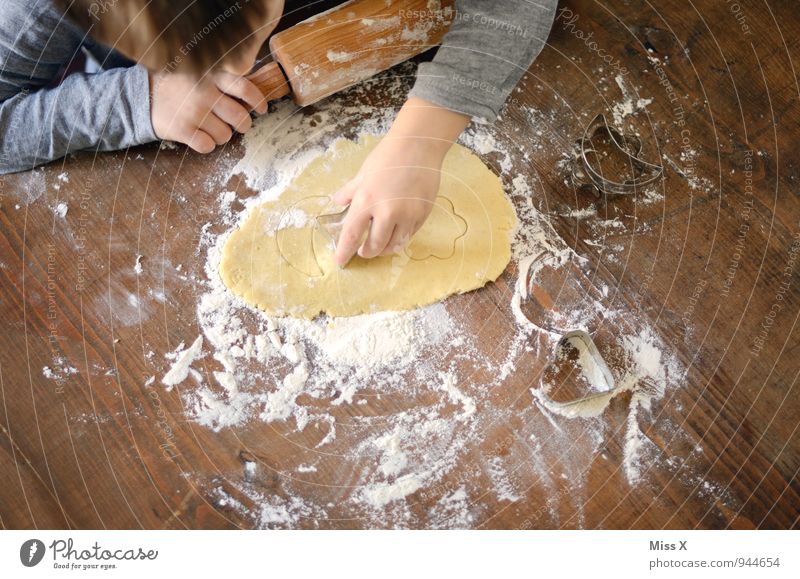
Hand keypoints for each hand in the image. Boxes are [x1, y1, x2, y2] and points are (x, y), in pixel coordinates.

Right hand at [149, 70, 266, 152]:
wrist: (141, 96)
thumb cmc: (177, 86)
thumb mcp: (199, 72)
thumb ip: (222, 80)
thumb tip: (251, 97)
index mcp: (211, 75)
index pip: (245, 88)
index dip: (258, 101)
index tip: (262, 109)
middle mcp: (204, 92)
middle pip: (240, 118)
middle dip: (243, 125)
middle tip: (238, 124)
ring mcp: (193, 112)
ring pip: (226, 136)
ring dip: (223, 136)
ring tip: (212, 128)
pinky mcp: (182, 129)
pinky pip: (208, 146)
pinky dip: (207, 145)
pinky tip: (200, 137)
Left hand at [333, 137, 443, 264]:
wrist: (419, 146)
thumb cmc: (388, 157)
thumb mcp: (363, 174)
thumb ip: (349, 192)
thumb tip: (337, 202)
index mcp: (366, 201)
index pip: (351, 235)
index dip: (344, 252)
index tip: (340, 262)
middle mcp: (387, 212)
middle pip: (374, 246)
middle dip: (366, 253)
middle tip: (363, 252)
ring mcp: (407, 215)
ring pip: (394, 246)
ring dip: (384, 250)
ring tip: (379, 246)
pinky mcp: (422, 214)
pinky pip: (409, 235)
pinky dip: (400, 238)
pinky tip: (395, 233)